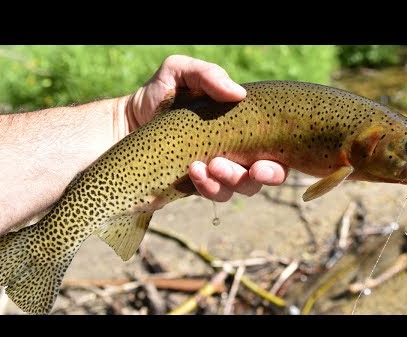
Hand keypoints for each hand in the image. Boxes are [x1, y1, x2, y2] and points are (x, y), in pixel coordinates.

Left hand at [128, 55, 287, 200]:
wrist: (129, 120)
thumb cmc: (160, 93)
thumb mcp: (179, 73)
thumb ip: (208, 75)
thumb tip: (238, 94)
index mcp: (242, 126)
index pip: (274, 149)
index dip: (278, 162)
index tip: (263, 163)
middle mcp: (235, 152)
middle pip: (263, 176)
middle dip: (260, 177)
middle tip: (245, 168)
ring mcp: (217, 171)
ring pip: (239, 189)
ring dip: (229, 181)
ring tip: (206, 165)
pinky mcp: (197, 185)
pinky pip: (213, 193)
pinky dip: (207, 186)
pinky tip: (193, 171)